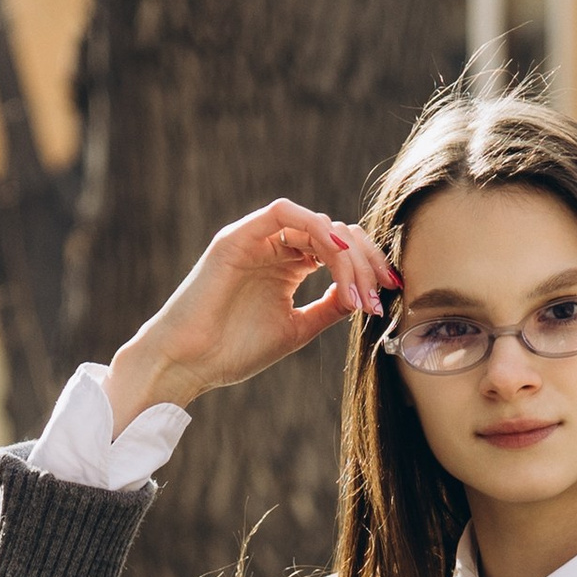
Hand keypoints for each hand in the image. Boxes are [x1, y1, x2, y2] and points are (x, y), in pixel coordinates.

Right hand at [103, 199, 398, 426]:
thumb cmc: (233, 352)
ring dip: (346, 254)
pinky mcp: (238, 237)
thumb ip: (328, 308)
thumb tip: (363, 295)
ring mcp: (257, 239)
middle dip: (366, 261)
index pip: (338, 251)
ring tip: (358, 291)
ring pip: (317, 224)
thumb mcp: (296, 330)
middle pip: (335, 234)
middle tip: (381, 292)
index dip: (369, 267)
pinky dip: (314, 227)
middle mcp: (275, 247)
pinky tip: (335, 253)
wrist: (187, 363)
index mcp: (288, 266)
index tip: (389, 296)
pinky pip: (283, 213)